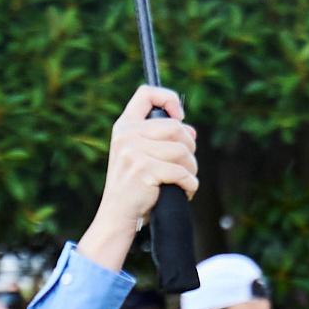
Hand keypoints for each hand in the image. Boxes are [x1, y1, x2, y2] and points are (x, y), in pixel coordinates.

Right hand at [79, 87, 197, 272]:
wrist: (117, 214)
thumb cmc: (134, 185)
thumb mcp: (141, 155)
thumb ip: (163, 138)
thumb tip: (191, 130)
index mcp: (124, 126)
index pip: (146, 93)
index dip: (168, 98)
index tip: (179, 115)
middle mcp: (126, 135)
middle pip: (175, 127)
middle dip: (189, 147)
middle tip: (186, 164)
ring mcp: (133, 152)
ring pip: (182, 151)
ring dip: (192, 169)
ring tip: (185, 180)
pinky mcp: (144, 171)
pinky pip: (182, 172)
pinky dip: (190, 184)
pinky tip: (185, 191)